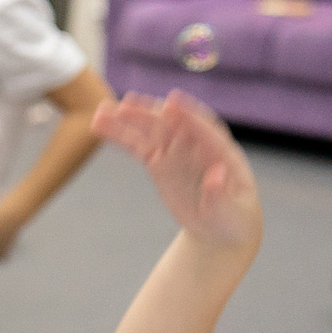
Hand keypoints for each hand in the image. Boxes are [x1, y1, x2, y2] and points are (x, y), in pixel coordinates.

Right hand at [94, 90, 260, 252]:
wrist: (217, 228)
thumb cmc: (231, 219)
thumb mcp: (229, 212)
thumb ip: (220, 194)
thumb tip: (215, 175)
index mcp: (222, 153)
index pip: (205, 130)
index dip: (188, 116)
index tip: (170, 104)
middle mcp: (197, 146)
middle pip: (172, 125)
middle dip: (149, 114)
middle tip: (125, 105)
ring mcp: (176, 152)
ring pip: (150, 132)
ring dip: (126, 120)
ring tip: (100, 113)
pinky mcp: (159, 162)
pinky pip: (137, 146)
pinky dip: (120, 136)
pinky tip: (100, 127)